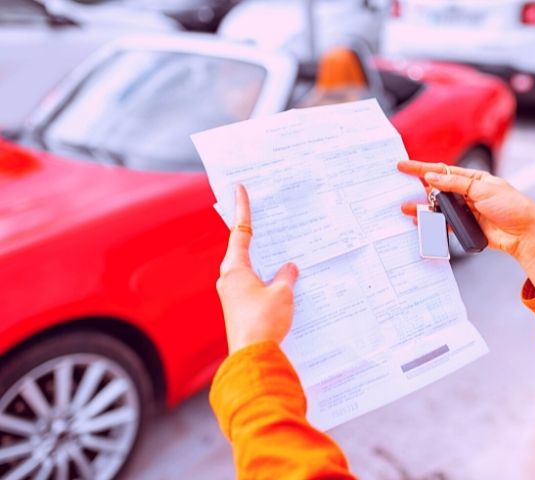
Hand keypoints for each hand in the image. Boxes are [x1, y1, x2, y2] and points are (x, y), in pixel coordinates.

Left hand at [216, 185, 298, 353]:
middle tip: (265, 218)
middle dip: (256, 235)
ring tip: (283, 252)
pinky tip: (283, 284)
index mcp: (235, 269)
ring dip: (265, 262)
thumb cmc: (263, 322)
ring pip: (251, 270)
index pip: (241, 232)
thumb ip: (286, 277)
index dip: (243, 209)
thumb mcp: (282, 294)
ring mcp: (233, 296)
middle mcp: (230, 280)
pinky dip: (268, 281)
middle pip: (243, 250)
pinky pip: (255, 287)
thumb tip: (289, 268)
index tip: (240, 189)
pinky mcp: (240, 310)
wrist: (252, 357)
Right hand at [397, 160, 534, 293]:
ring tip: (406, 208)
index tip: (403, 166)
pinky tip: (421, 222)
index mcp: (473, 179)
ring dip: (422, 207)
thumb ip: (456, 184)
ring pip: (437, 207)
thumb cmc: (512, 207)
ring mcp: (465, 210)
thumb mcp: (484, 190)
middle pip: (436, 188)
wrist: (525, 235)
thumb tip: (433, 177)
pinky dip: (431, 223)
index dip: (421, 168)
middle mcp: (467, 193)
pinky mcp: (465, 226)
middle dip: (417, 188)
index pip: (442, 171)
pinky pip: (443, 223)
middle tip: (398, 187)